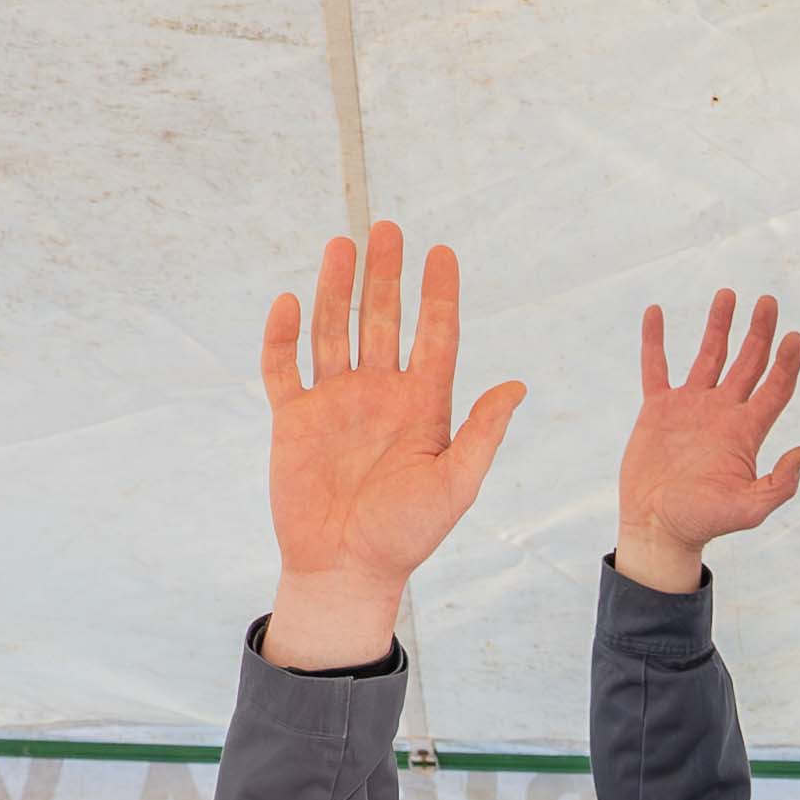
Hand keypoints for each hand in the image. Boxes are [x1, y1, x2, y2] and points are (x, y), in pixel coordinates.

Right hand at [260, 223, 524, 671]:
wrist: (345, 570)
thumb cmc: (406, 535)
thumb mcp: (455, 484)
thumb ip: (481, 433)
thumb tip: (517, 386)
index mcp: (423, 406)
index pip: (435, 336)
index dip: (438, 294)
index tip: (442, 252)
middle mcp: (379, 395)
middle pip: (383, 320)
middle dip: (385, 275)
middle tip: (388, 229)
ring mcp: (335, 403)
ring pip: (334, 330)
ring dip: (336, 289)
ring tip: (342, 244)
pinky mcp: (293, 419)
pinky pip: (283, 367)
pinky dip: (282, 336)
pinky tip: (288, 301)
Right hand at [608, 289, 799, 593]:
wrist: (659, 528)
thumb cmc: (704, 522)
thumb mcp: (749, 510)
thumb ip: (778, 484)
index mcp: (746, 431)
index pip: (775, 387)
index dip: (787, 362)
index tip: (793, 336)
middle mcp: (723, 412)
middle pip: (748, 362)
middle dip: (759, 331)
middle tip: (768, 300)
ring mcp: (691, 407)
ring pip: (709, 355)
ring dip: (719, 325)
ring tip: (728, 294)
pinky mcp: (658, 409)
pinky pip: (656, 367)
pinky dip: (656, 340)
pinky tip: (656, 312)